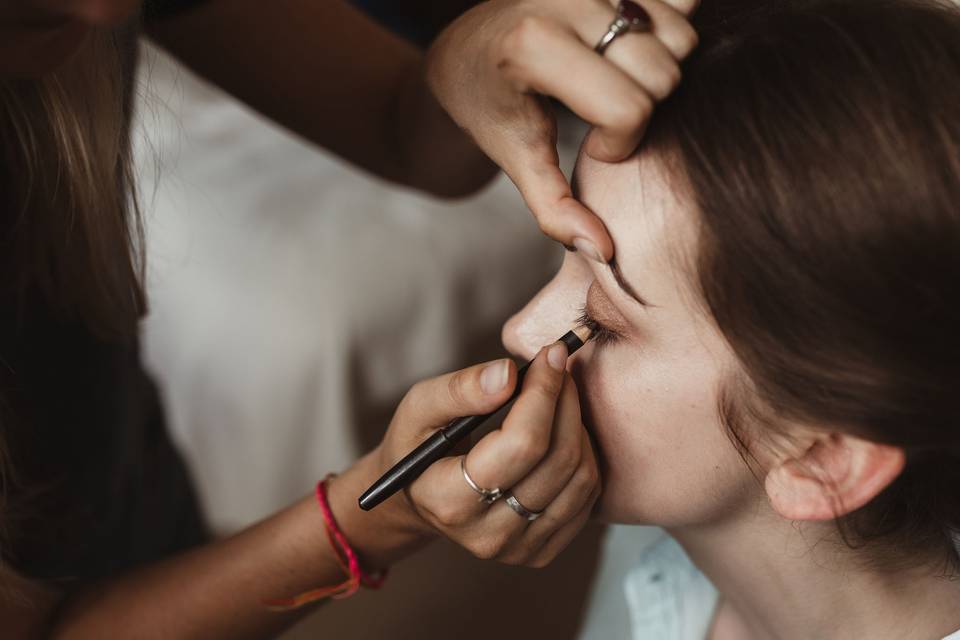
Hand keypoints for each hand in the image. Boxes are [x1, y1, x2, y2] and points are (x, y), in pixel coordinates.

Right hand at [331, 341, 598, 568]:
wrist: (418, 497)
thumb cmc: (418, 444)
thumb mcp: (420, 407)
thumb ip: (460, 389)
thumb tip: (508, 373)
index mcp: (450, 501)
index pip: (521, 446)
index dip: (543, 393)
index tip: (549, 354)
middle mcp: (487, 535)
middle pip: (557, 460)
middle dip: (565, 401)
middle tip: (557, 365)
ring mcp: (519, 548)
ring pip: (580, 478)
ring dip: (578, 425)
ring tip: (558, 395)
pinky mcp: (542, 550)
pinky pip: (587, 496)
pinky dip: (584, 454)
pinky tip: (561, 430)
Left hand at [425, 0, 698, 261]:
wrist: (464, 48)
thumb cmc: (487, 107)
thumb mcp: (514, 159)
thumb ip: (554, 208)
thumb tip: (601, 251)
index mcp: (534, 48)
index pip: (628, 107)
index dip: (620, 140)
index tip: (593, 147)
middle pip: (664, 73)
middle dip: (643, 109)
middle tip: (603, 118)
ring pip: (682, 36)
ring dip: (659, 71)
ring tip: (614, 85)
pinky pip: (681, 3)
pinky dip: (666, 33)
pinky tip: (627, 53)